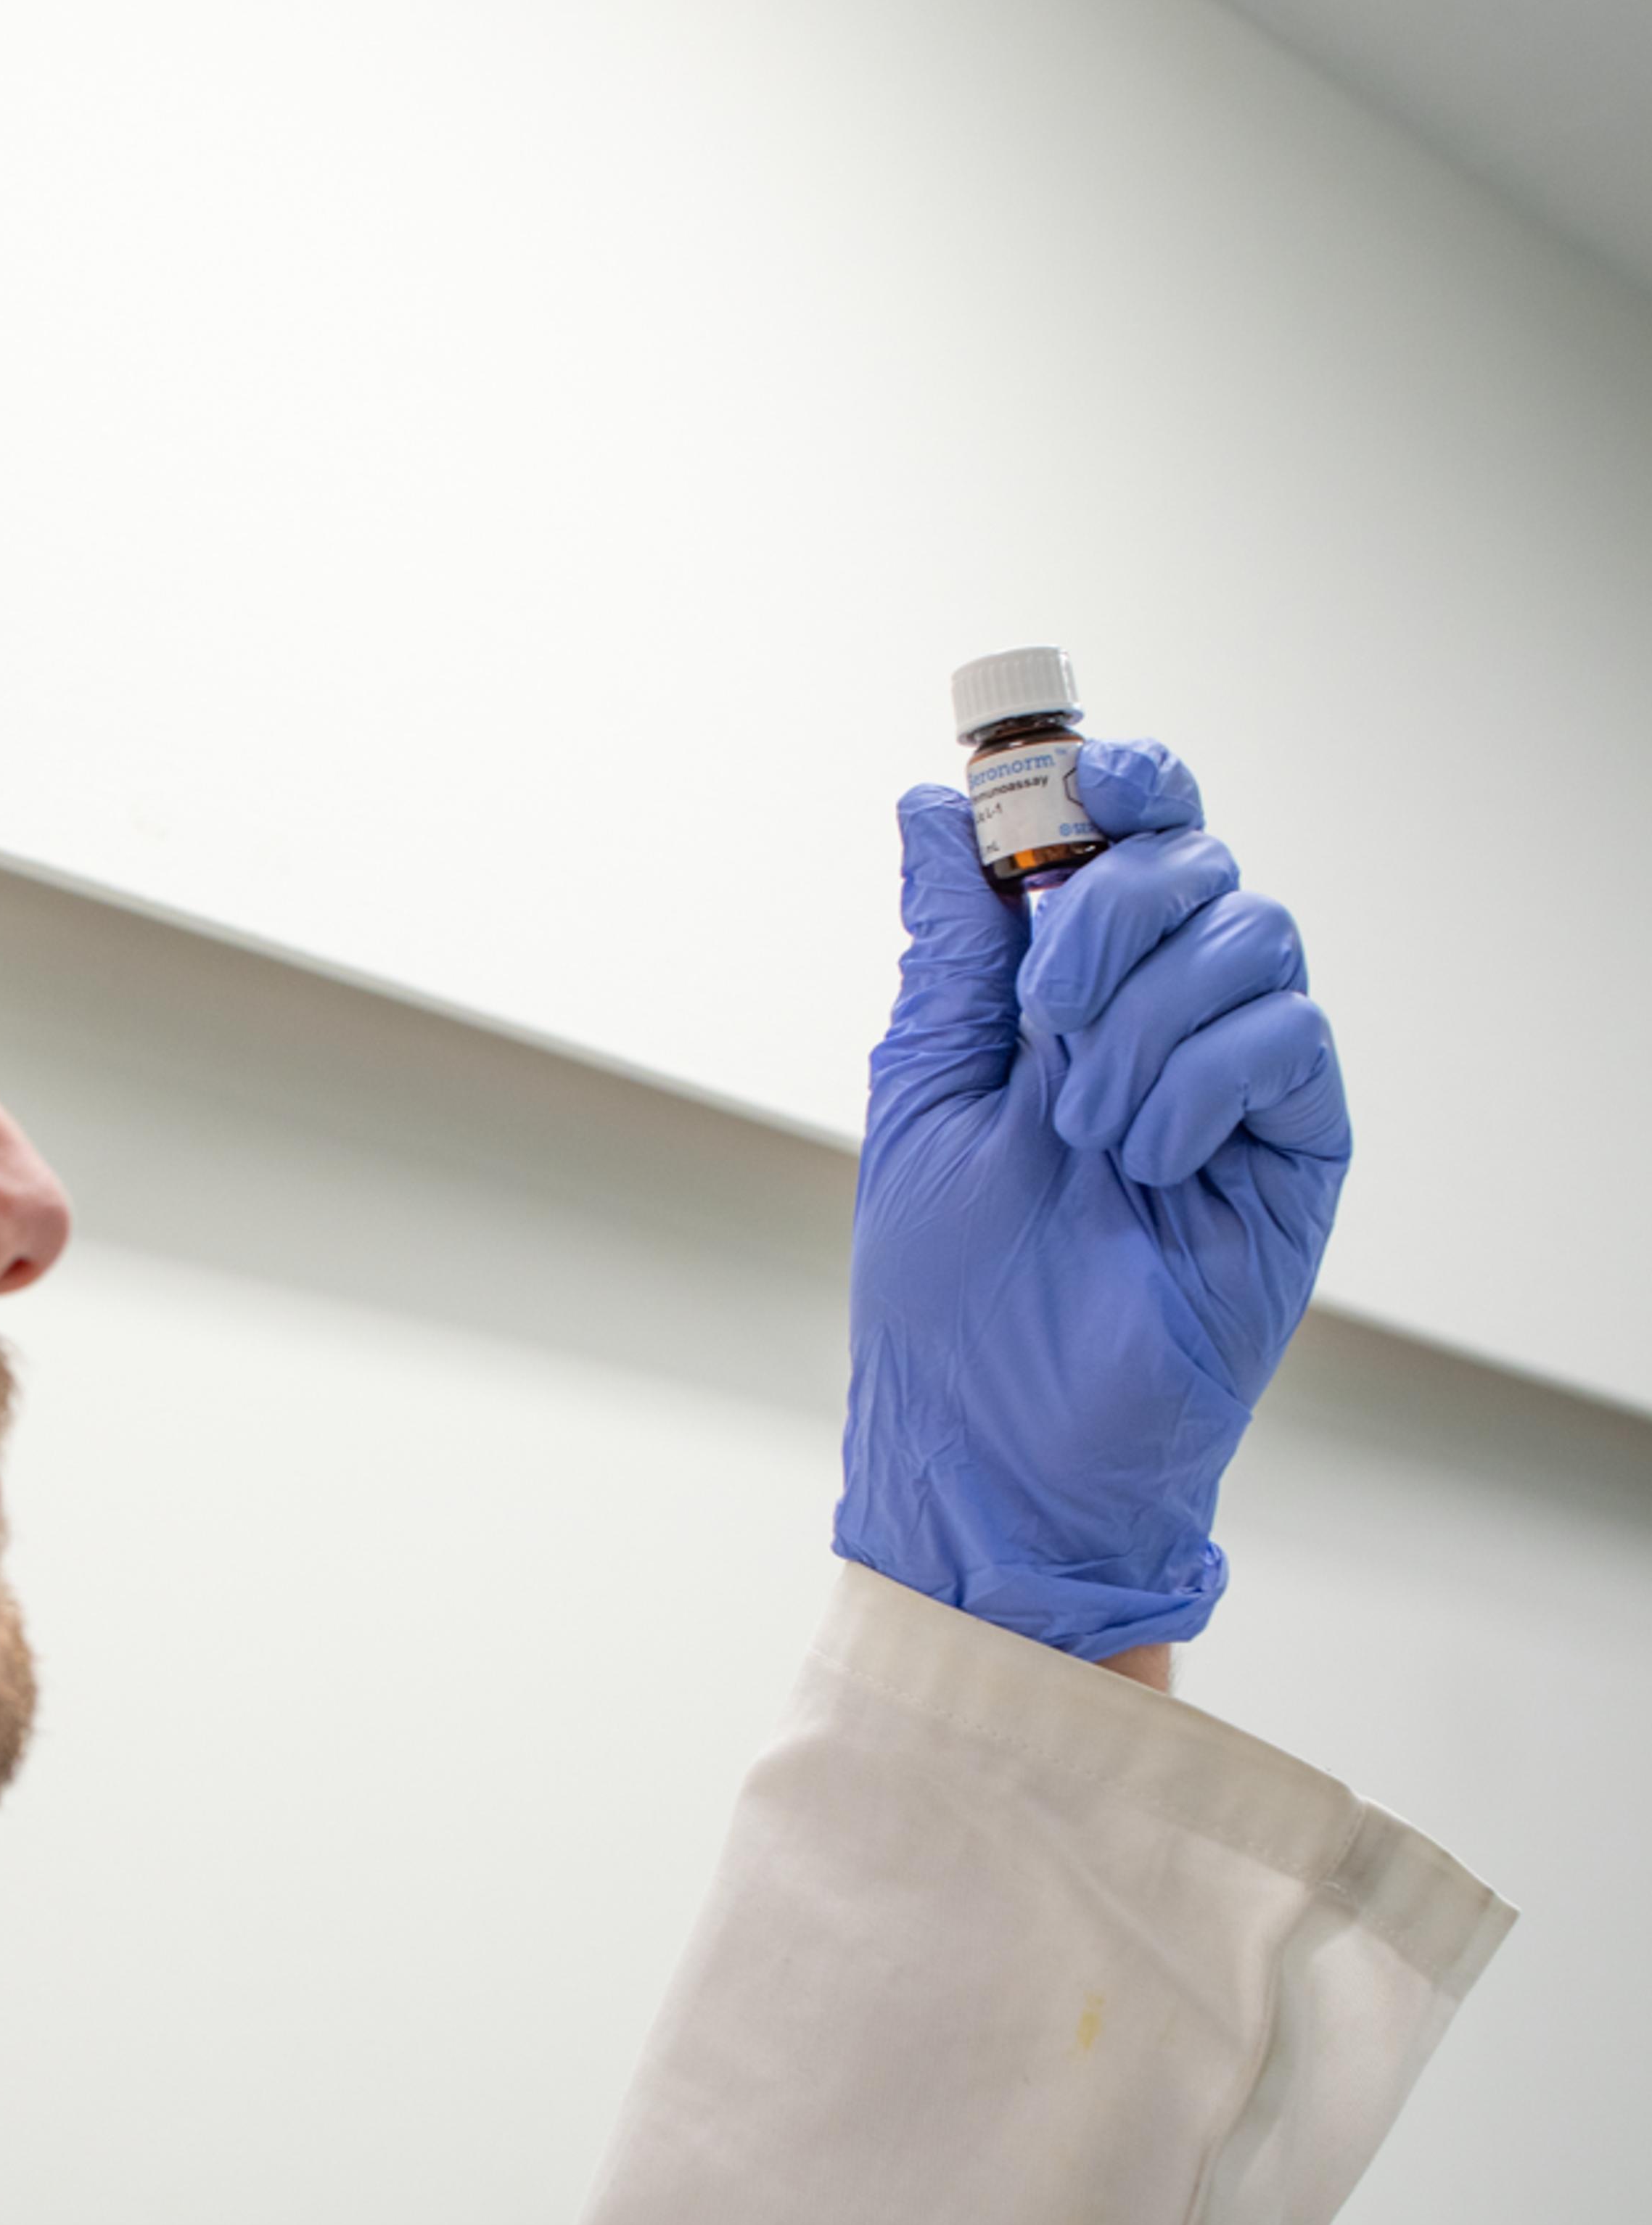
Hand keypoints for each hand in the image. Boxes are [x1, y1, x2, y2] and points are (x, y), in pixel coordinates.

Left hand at [832, 738, 1348, 1658]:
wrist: (997, 1446)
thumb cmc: (950, 1296)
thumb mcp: (926, 1090)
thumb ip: (951, 946)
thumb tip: (933, 807)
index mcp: (1073, 995)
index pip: (1135, 833)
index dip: (1121, 779)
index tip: (1079, 782)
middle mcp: (1166, 1017)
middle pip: (1198, 858)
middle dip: (1113, 907)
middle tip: (1049, 1009)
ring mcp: (1239, 1080)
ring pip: (1252, 931)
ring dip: (1147, 1015)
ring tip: (1085, 1128)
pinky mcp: (1298, 1145)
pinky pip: (1288, 1033)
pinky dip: (1203, 1077)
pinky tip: (1148, 1159)